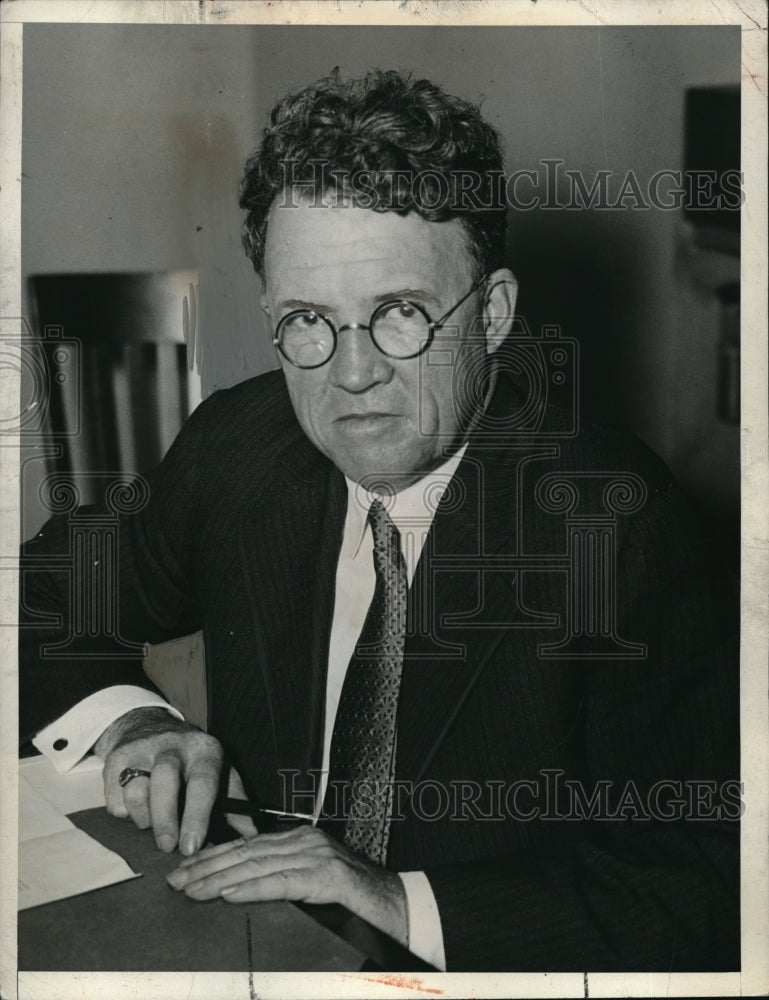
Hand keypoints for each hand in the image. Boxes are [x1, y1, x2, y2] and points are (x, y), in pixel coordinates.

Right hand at [95, 707, 223, 855]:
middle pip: (165, 783)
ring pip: (137, 795)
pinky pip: (115, 801)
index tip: (192, 845)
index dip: (197, 816)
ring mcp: (142, 750)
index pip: (203, 782)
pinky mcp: (115, 759)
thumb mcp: (219, 772)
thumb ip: (235, 804)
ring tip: (155, 820)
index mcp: (204, 750)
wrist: (147, 726)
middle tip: (167, 847)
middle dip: (165, 821)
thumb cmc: (192, 761)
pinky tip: (138, 806)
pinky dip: (126, 814)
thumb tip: (251, 835)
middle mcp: (173, 746)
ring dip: (145, 819)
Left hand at [166, 826, 407, 944]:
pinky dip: (253, 888)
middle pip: (246, 852)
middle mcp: (306, 841)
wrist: (403, 909)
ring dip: (219, 878)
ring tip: (191, 889)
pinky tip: (229, 895)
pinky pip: (283, 882)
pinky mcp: (329, 877)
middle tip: (174, 880)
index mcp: (300, 841)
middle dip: (206, 866)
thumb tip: (238, 891)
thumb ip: (283, 881)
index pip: (246, 847)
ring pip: (258, 865)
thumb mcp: (312, 886)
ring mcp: (319, 856)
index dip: (213, 858)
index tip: (183, 870)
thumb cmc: (357, 903)